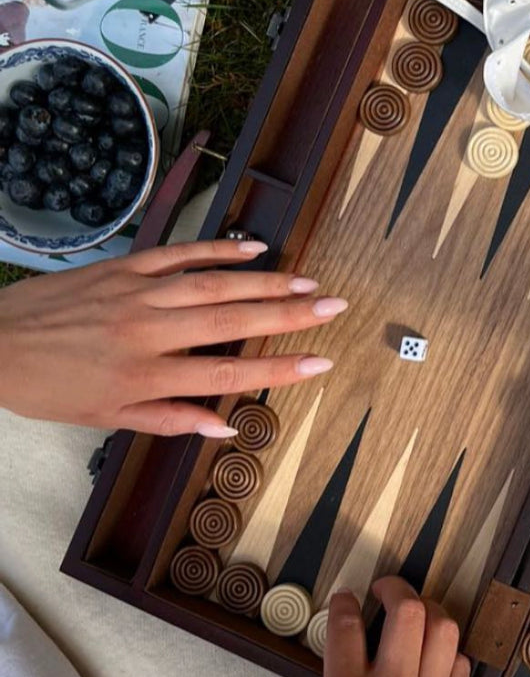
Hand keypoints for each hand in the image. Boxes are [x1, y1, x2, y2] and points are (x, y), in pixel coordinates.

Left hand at [0, 239, 344, 435]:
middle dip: (289, 316)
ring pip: (214, 284)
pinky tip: (255, 249)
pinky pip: (180, 254)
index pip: (226, 375)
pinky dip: (220, 249)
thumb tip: (224, 427)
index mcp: (144, 376)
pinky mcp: (124, 266)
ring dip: (267, 283)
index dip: (279, 370)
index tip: (320, 362)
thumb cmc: (48, 388)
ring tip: (309, 283)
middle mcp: (147, 332)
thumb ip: (170, 419)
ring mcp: (137, 293)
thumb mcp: (107, 418)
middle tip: (334, 307)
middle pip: (231, 322)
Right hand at [292, 580, 468, 676]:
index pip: (346, 627)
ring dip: (431, 613)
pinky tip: (437, 657)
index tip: (347, 594)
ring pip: (445, 631)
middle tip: (387, 589)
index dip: (345, 602)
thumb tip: (356, 656)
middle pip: (408, 613)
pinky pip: (460, 670)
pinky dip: (449, 653)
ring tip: (418, 615)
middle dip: (398, 589)